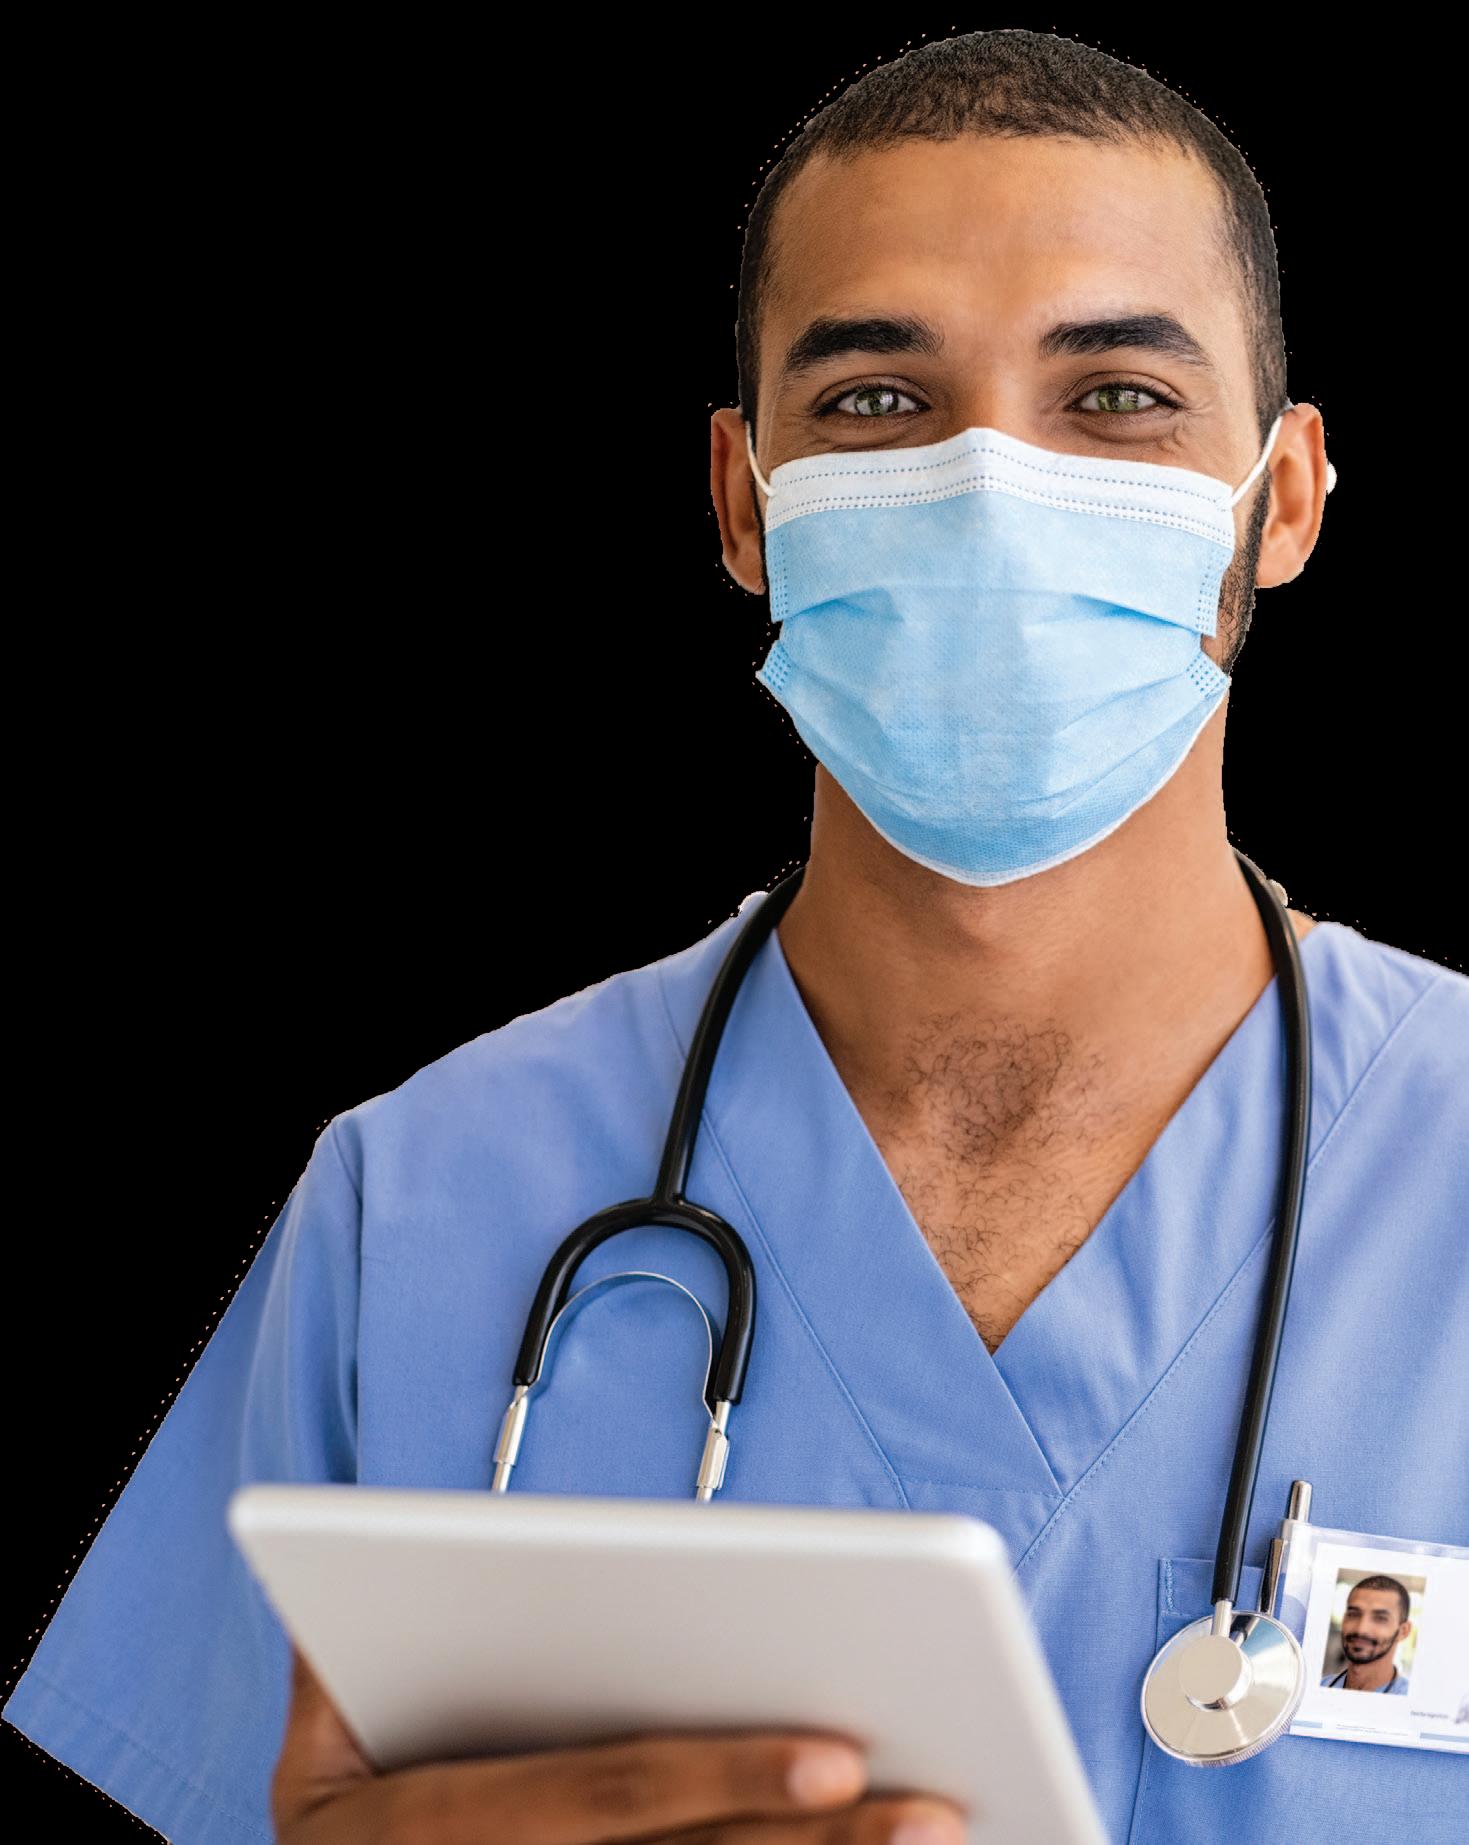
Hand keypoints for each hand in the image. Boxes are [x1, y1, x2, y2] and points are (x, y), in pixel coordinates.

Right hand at [272, 1642, 969, 1842]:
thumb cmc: (349, 1831)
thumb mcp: (320, 1762)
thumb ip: (338, 1671)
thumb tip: (339, 1590)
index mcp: (447, 1831)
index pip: (610, 1794)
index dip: (723, 1774)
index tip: (840, 1754)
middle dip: (818, 1840)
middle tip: (937, 1806)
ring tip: (935, 1834)